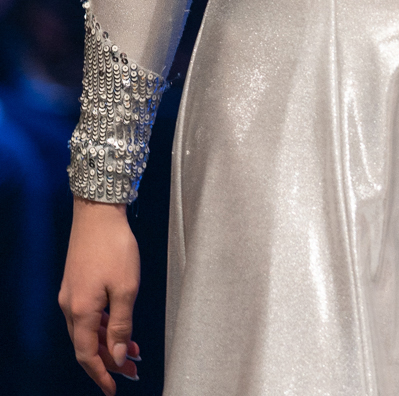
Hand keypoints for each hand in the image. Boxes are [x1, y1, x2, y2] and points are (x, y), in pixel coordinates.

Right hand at [57, 198, 141, 393]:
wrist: (98, 215)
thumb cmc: (115, 247)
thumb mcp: (126, 288)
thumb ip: (121, 324)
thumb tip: (118, 354)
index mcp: (81, 312)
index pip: (88, 354)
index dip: (101, 374)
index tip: (113, 389)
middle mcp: (70, 307)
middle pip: (87, 346)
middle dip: (108, 362)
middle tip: (131, 372)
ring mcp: (71, 296)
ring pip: (88, 331)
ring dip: (108, 344)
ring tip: (132, 352)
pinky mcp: (76, 286)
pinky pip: (89, 316)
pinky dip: (104, 326)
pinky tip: (120, 326)